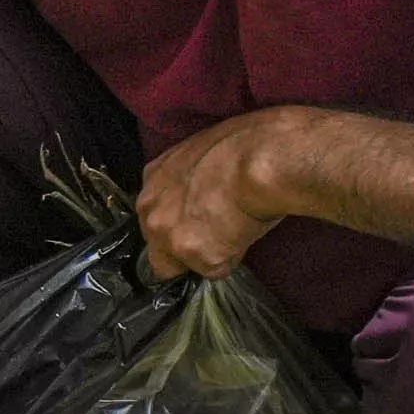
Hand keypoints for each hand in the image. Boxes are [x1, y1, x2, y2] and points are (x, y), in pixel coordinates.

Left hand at [135, 111, 301, 279]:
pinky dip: (232, 258)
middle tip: (217, 232)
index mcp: (152, 180)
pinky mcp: (199, 258)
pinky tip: (245, 233)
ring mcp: (171, 238)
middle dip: (184, 249)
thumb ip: (187, 180)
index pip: (155, 216)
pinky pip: (216, 270)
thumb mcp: (201, 152)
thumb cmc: (244, 144)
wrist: (262, 158)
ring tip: (235, 229)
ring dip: (208, 255)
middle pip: (158, 250)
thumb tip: (201, 195)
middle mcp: (151, 211)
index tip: (196, 223)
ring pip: (185, 264)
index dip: (178, 224)